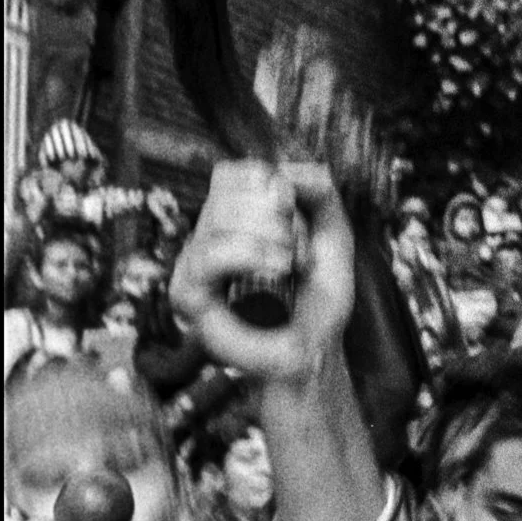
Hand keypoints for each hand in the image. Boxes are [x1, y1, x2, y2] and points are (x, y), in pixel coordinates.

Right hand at [170, 160, 355, 384]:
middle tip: (296, 248)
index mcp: (235, 220)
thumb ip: (320, 193)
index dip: (266, 180)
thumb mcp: (334, 235)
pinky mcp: (187, 294)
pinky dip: (247, 254)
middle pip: (225, 189)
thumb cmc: (318, 298)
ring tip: (289, 264)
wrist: (315, 349)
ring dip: (268, 235)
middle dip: (276, 212)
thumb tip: (284, 171)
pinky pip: (206, 256)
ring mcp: (194, 264)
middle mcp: (208, 237)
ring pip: (217, 217)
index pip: (231, 174)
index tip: (294, 210)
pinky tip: (276, 268)